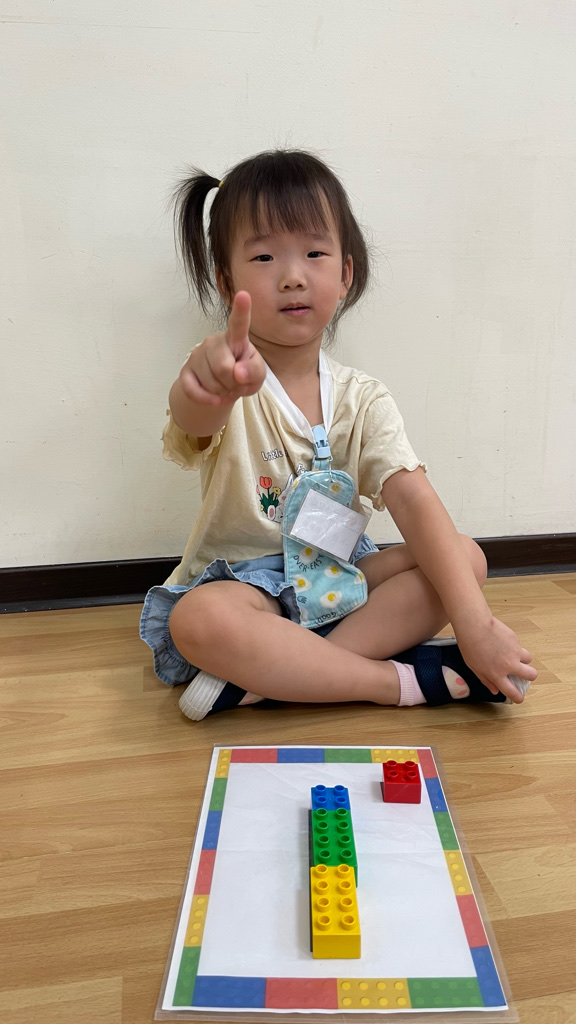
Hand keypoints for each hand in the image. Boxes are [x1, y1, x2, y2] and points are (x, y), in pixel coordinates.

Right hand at [178, 291, 265, 406]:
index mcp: (235, 338)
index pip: (239, 324)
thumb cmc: (243, 375)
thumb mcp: (257, 375)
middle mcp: (214, 342)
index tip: (244, 294)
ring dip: (223, 393)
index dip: (242, 310)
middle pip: (224, 368)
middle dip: (233, 384)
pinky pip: (194, 390)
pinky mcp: (185, 372)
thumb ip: (255, 371)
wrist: (219, 389)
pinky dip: (207, 399)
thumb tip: (238, 373)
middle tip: (235, 384)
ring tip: (225, 388)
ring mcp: (197, 356)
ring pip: (211, 383)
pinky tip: (215, 399)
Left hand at [454, 615, 537, 703]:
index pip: (513, 692)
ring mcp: (514, 652)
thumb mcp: (474, 667)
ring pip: (529, 659)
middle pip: (531, 675)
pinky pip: (519, 646)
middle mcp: (509, 665)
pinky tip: (503, 642)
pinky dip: (514, 646)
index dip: (518, 698)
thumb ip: (486, 680)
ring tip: (514, 656)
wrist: (475, 625)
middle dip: (530, 677)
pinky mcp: (515, 640)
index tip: (519, 698)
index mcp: (497, 674)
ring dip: (524, 660)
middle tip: (524, 674)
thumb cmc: (470, 645)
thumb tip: (494, 690)